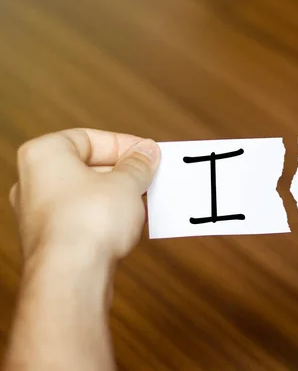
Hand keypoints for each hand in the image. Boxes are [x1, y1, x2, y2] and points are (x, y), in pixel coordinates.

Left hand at [9, 129, 160, 263]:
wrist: (72, 274)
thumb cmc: (88, 222)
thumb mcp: (126, 182)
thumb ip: (138, 163)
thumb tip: (147, 151)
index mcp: (44, 154)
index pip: (89, 138)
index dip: (123, 144)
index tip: (147, 153)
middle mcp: (33, 181)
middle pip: (86, 166)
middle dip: (122, 171)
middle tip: (149, 175)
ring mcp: (39, 213)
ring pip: (85, 194)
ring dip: (116, 195)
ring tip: (143, 200)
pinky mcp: (51, 240)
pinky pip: (83, 218)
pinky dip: (106, 217)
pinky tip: (128, 224)